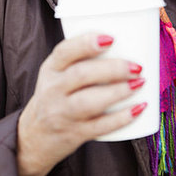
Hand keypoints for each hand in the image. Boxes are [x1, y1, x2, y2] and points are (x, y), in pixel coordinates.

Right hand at [16, 32, 145, 175]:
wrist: (35, 137)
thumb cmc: (57, 95)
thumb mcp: (57, 74)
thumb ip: (82, 59)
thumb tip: (128, 43)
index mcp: (51, 69)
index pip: (64, 51)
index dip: (87, 43)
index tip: (111, 39)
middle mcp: (53, 90)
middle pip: (81, 75)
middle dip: (112, 69)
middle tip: (137, 66)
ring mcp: (62, 114)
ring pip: (89, 102)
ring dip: (118, 91)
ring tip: (139, 83)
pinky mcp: (75, 134)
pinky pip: (100, 126)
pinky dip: (122, 117)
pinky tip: (138, 108)